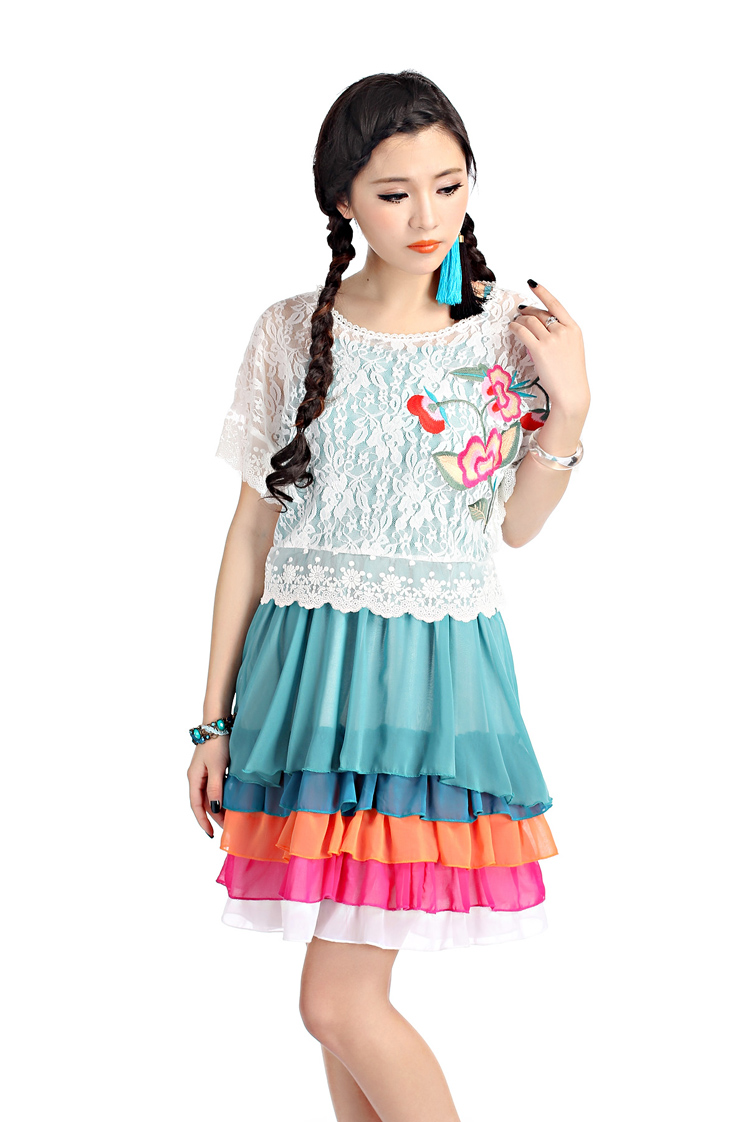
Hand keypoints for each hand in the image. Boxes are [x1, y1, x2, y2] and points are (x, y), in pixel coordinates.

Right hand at [187, 735, 228, 837]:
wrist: (218, 722)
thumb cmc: (217, 744)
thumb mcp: (217, 768)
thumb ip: (215, 789)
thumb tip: (215, 809)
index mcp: (194, 778)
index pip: (196, 806)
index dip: (203, 821)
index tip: (211, 834)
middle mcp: (196, 777)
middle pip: (203, 802)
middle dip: (213, 816)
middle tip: (226, 827)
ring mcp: (203, 772)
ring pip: (208, 795)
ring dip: (218, 806)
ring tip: (229, 817)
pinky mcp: (211, 767)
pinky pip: (213, 787)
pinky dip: (221, 796)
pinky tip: (230, 800)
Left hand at [506, 280, 589, 415]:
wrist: (571, 391)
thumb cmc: (570, 373)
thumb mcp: (572, 348)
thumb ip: (561, 333)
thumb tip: (540, 324)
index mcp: (573, 328)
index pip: (556, 304)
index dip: (542, 292)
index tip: (532, 283)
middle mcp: (563, 331)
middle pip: (539, 313)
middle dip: (527, 312)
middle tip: (520, 313)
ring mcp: (551, 339)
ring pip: (529, 321)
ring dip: (519, 320)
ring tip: (515, 323)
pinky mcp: (539, 349)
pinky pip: (522, 332)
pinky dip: (514, 328)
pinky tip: (511, 328)